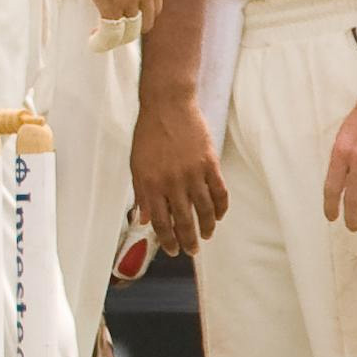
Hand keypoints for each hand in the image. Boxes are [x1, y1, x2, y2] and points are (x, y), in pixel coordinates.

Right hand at [73, 0, 164, 36]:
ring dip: (115, 36)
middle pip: (145, 23)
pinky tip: (93, 39)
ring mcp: (129, 0)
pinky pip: (110, 32)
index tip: (128, 15)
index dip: (142, 14)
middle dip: (131, 28)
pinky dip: (102, 39)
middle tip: (115, 27)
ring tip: (101, 36)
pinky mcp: (110, 5)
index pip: (154, 7)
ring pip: (128, 31)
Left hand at [129, 93, 227, 255]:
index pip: (160, 221)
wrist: (167, 106)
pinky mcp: (209, 164)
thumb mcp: (136, 165)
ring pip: (204, 210)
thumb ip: (141, 194)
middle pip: (183, 221)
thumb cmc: (148, 134)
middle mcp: (172, 182)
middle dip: (188, 240)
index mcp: (150, 184)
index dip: (167, 239)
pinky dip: (220, 208)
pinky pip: (219, 193)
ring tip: (206, 235)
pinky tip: (218, 216)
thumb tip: (143, 219)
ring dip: (206, 227)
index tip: (172, 250)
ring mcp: (192, 173)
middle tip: (192, 251)